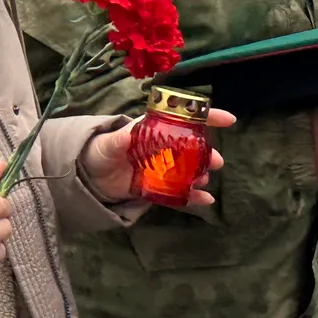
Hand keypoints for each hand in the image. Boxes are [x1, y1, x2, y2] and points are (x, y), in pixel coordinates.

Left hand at [80, 109, 235, 205]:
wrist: (88, 177)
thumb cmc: (99, 151)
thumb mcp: (107, 144)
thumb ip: (117, 141)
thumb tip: (128, 136)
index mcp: (153, 129)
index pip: (183, 118)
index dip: (207, 117)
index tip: (228, 120)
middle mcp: (162, 147)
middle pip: (191, 147)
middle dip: (206, 152)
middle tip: (216, 161)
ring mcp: (162, 168)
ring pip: (188, 170)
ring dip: (200, 174)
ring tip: (204, 180)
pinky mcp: (157, 188)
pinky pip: (179, 192)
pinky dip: (192, 196)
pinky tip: (206, 200)